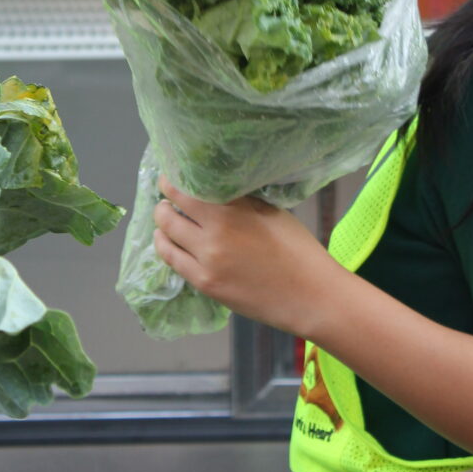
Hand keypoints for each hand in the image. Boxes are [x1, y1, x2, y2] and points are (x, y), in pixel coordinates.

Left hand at [153, 176, 341, 333]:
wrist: (310, 295)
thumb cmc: (297, 249)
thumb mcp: (270, 212)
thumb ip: (239, 201)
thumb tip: (215, 188)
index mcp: (232, 211)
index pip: (187, 189)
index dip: (172, 181)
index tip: (169, 176)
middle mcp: (213, 234)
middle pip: (170, 213)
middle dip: (163, 203)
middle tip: (165, 198)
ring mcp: (206, 262)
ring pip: (167, 238)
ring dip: (161, 225)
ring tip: (164, 219)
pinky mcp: (206, 284)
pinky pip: (174, 262)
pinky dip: (165, 247)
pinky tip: (166, 242)